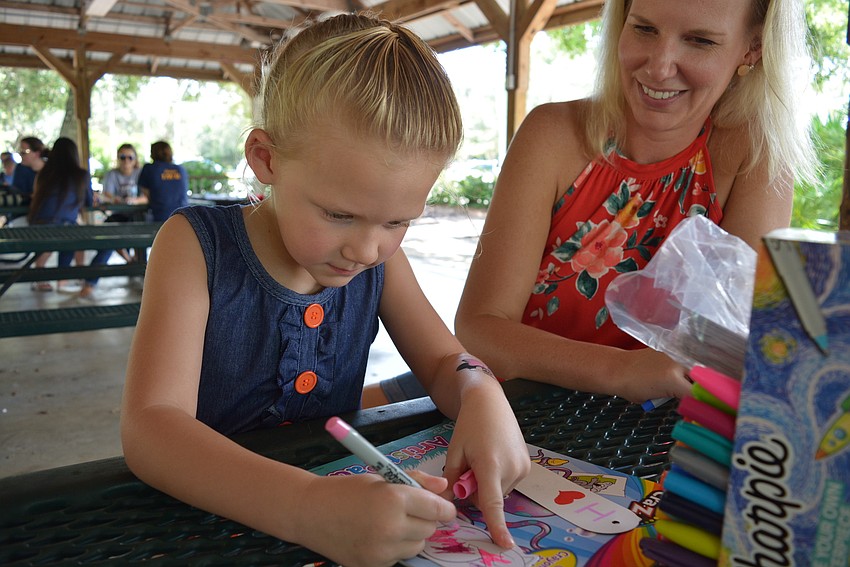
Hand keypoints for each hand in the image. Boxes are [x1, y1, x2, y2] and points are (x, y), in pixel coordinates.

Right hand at [297, 472, 454, 566]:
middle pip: (430, 529)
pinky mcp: (373, 566)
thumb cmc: (346, 490)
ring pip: (417, 546)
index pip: (437, 508)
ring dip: (412, 535)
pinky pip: (398, 557)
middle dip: (425, 518)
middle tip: (407, 509)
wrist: (310, 513)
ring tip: (389, 522)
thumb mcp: (382, 477)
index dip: (443, 507)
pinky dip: (395, 548)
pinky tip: (377, 536)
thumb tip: (443, 487)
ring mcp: (382, 551)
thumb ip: (416, 481)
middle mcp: (391, 527)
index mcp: (394, 499)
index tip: (443, 506)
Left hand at [442, 380, 529, 548]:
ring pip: (499, 492)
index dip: (497, 526)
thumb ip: (453, 480)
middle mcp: (512, 468)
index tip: (505, 544)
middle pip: (490, 498)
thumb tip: (451, 501)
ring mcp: (523, 467)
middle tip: (469, 467)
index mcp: (491, 465)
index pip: (493, 504)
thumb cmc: (469, 424)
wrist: (490, 401)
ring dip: (488, 484)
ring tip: (483, 457)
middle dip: (477, 491)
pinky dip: (498, 477)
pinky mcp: (527, 465)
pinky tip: (493, 456)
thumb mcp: (455, 451)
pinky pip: (508, 483)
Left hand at [614, 348, 691, 402]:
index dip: (698, 400)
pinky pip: (677, 363)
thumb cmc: (631, 388)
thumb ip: (674, 398)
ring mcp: (671, 356)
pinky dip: (675, 370)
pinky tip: (665, 375)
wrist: (616, 369)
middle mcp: (676, 365)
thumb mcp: (655, 400)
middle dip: (693, 389)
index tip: (696, 405)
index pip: (696, 393)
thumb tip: (688, 402)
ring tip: (673, 385)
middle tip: (685, 397)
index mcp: (674, 380)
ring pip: (688, 370)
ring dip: (685, 378)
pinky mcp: (665, 351)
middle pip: (696, 379)